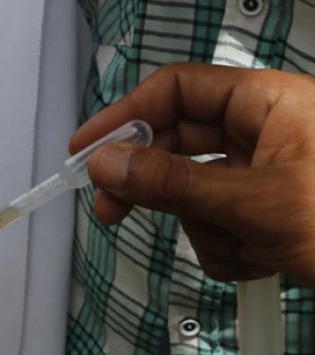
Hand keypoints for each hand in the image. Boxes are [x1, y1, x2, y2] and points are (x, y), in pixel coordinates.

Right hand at [70, 64, 314, 285]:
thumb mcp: (256, 203)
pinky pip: (218, 225)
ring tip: (246, 249)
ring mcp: (264, 175)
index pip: (176, 92)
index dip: (124, 116)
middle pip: (178, 145)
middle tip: (111, 210)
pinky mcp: (266, 212)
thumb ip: (172, 183)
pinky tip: (263, 262)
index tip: (85, 149)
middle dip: (151, 184)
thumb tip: (106, 163)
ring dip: (206, 230)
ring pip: (195, 193)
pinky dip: (228, 250)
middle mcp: (263, 133)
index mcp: (268, 103)